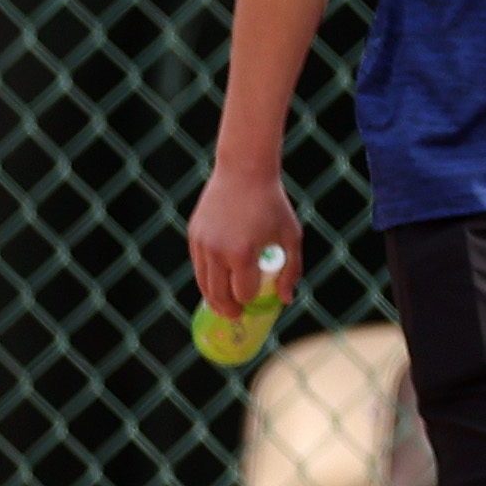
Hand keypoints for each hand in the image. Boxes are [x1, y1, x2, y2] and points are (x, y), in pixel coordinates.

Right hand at [187, 165, 302, 319]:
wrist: (244, 171)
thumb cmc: (272, 204)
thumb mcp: (291, 235)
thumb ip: (291, 269)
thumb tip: (285, 300)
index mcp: (243, 254)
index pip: (243, 293)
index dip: (250, 302)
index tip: (255, 303)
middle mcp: (218, 251)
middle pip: (218, 296)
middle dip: (228, 310)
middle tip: (236, 315)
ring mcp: (202, 243)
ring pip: (203, 283)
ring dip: (213, 298)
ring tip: (224, 305)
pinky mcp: (193, 235)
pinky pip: (198, 265)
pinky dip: (206, 277)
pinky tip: (216, 282)